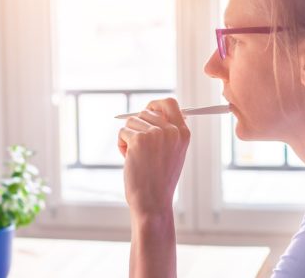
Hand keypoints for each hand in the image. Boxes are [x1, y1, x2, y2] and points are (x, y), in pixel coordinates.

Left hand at [118, 98, 190, 216]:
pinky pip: (122, 132)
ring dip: (129, 138)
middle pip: (145, 112)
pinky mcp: (138, 139)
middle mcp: (171, 131)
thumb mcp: (173, 153)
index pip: (169, 103)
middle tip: (139, 148)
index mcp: (183, 133)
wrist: (153, 201)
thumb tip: (151, 111)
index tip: (146, 111)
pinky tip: (129, 160)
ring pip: (131, 122)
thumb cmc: (160, 180)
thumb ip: (168, 132)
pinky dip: (121, 145)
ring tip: (136, 157)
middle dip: (137, 127)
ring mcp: (155, 134)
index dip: (155, 105)